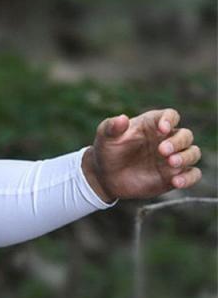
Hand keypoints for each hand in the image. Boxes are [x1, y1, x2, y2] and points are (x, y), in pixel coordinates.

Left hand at [82, 108, 202, 201]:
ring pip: (192, 153)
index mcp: (152, 125)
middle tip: (162, 151)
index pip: (171, 116)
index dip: (169, 120)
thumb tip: (122, 119)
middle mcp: (166, 139)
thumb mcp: (105, 136)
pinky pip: (192, 174)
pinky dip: (189, 178)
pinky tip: (176, 182)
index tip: (162, 128)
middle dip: (178, 142)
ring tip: (171, 163)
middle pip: (185, 135)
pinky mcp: (173, 176)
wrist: (105, 176)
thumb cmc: (107, 150)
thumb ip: (112, 127)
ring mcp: (172, 158)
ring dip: (186, 157)